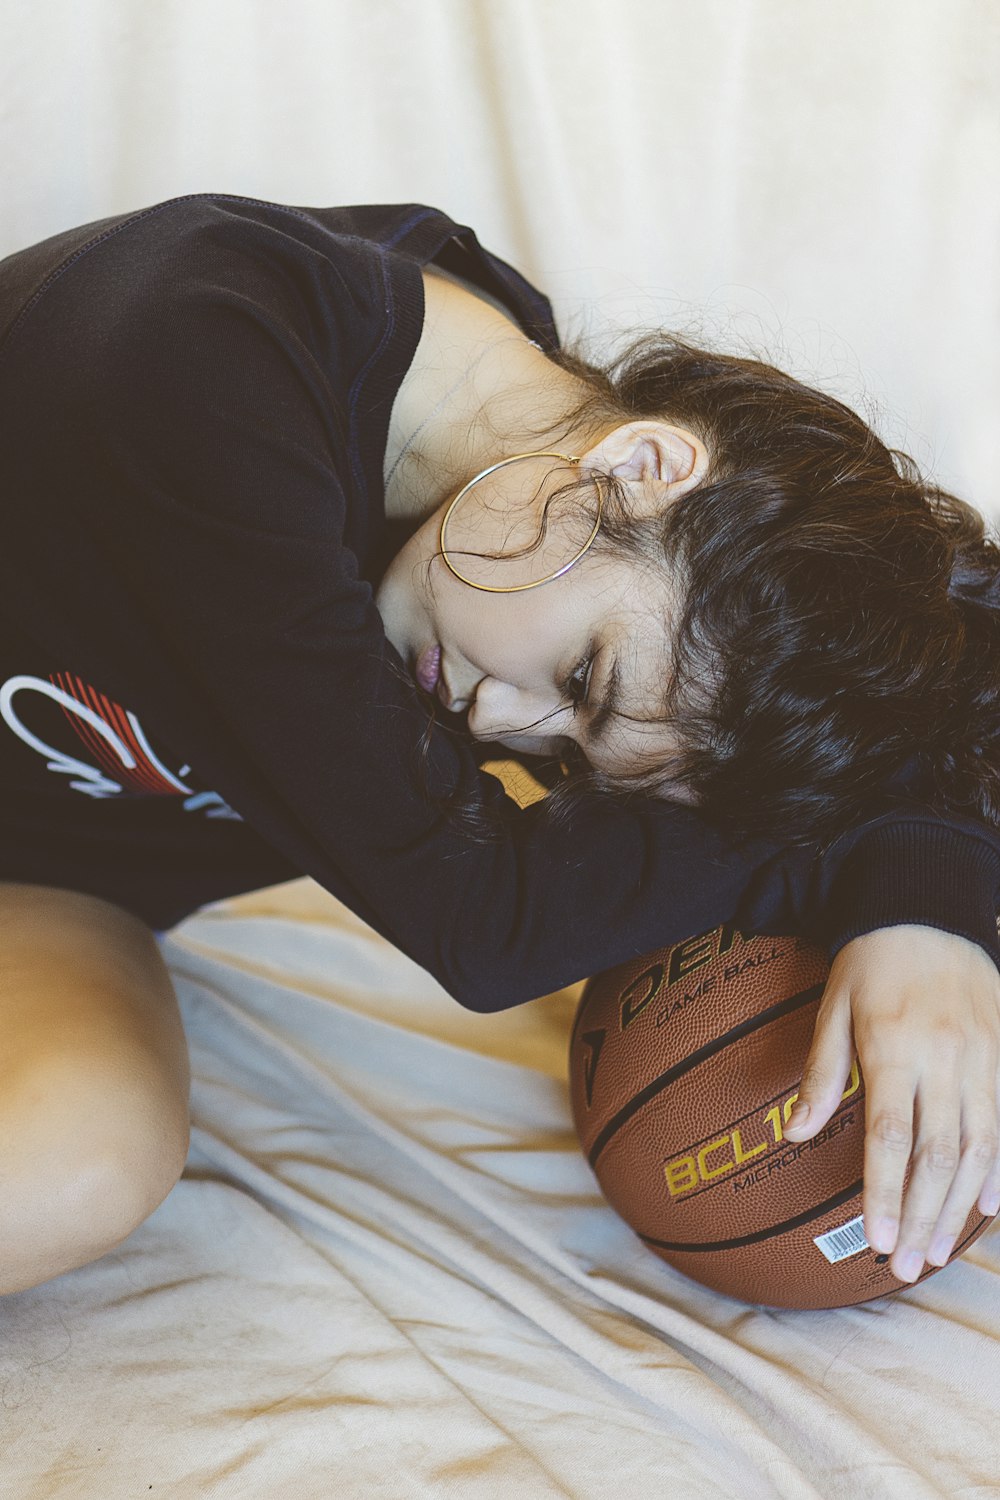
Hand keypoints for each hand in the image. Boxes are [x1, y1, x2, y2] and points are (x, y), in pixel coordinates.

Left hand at [782, 924, 999, 1283]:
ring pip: (979, 1149)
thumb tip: (797, 1132)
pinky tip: (987, 1210)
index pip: (891, 1136)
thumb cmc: (870, 960)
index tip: (875, 1240)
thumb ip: (822, 1071)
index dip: (884, 1193)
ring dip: (959, 1207)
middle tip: (904, 1266)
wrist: (927, 907)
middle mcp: (945, 1058)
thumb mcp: (833, 1004)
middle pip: (938, 1154)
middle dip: (921, 1216)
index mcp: (894, 1046)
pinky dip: (999, 1170)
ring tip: (936, 1251)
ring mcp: (983, 1058)